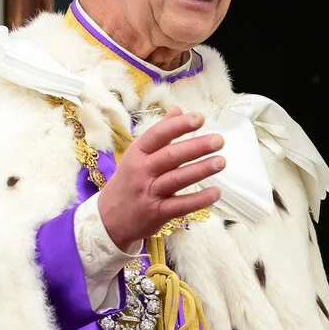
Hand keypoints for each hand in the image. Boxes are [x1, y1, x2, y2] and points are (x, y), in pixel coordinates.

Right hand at [97, 106, 224, 249]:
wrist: (108, 220)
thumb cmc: (128, 182)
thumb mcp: (137, 154)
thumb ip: (160, 133)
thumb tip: (177, 110)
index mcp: (138, 153)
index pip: (158, 135)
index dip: (178, 126)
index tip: (199, 118)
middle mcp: (142, 171)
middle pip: (170, 156)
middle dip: (196, 147)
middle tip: (218, 140)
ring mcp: (149, 193)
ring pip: (176, 179)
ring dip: (200, 170)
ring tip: (220, 161)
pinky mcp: (156, 213)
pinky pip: (180, 205)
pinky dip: (198, 200)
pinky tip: (215, 192)